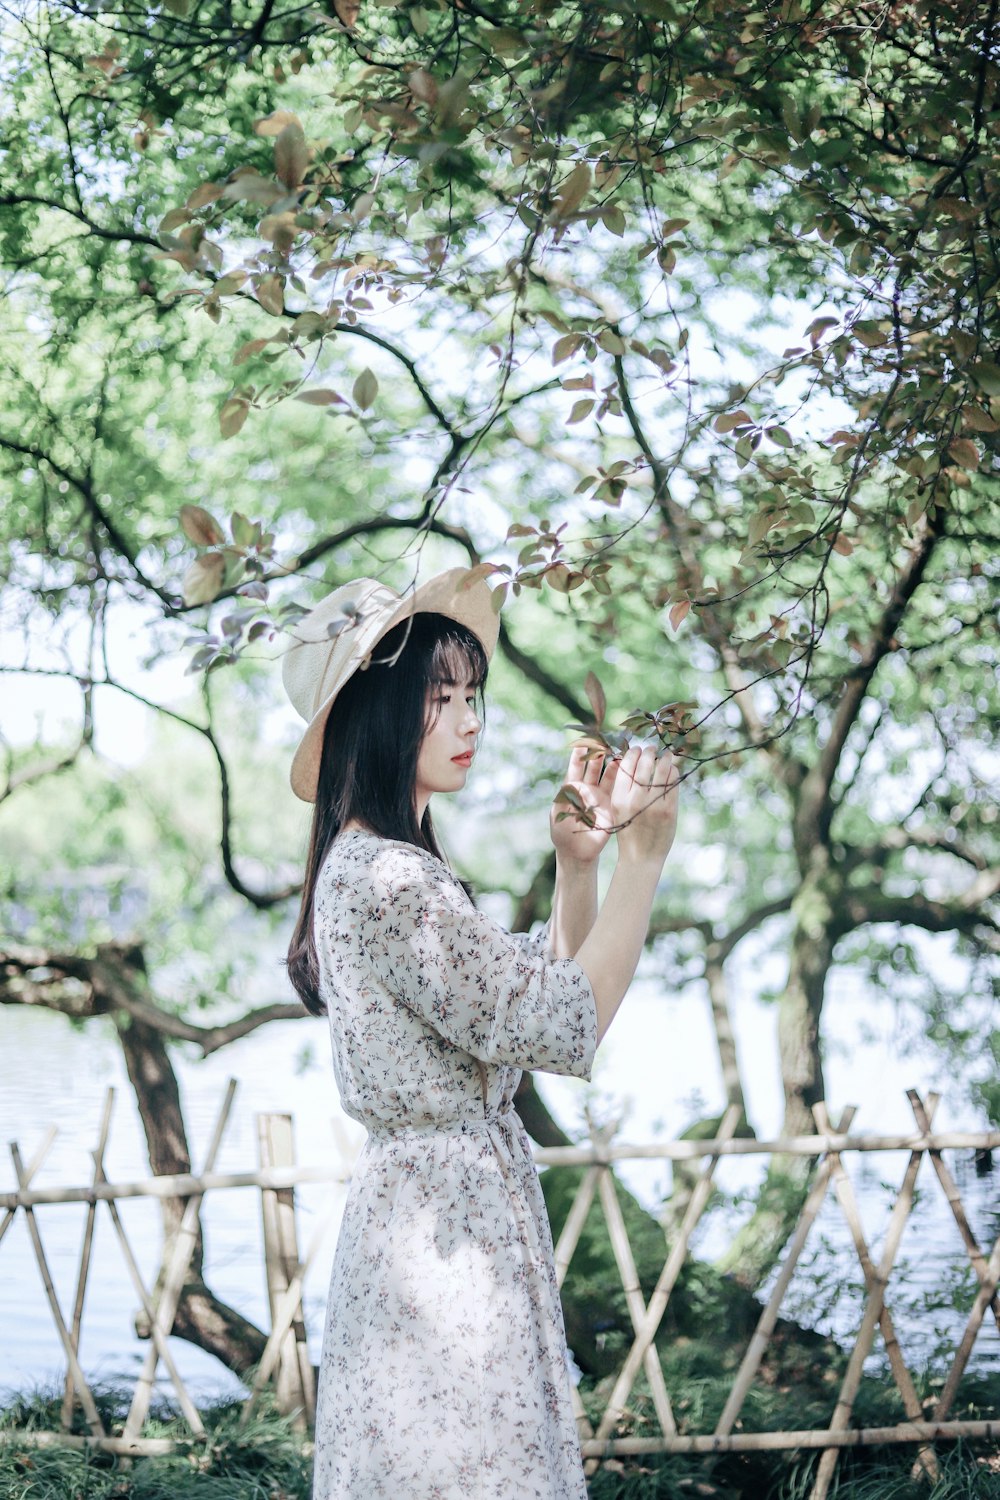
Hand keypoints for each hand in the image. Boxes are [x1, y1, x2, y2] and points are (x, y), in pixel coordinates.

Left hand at [549, 741, 619, 864]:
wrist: (576, 851)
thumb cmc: (562, 832)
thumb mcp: (560, 812)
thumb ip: (568, 797)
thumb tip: (579, 784)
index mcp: (572, 789)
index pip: (576, 767)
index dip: (579, 755)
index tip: (582, 741)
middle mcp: (588, 790)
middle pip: (594, 768)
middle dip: (598, 754)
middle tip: (604, 742)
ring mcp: (600, 797)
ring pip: (608, 776)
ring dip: (612, 764)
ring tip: (618, 752)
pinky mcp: (611, 806)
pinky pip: (617, 791)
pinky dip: (622, 779)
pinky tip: (627, 768)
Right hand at [611, 744, 678, 867]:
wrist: (641, 857)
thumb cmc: (628, 831)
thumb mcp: (617, 809)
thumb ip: (623, 788)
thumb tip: (632, 762)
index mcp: (619, 798)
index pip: (625, 766)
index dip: (632, 753)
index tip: (636, 749)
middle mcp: (635, 800)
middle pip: (643, 765)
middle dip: (648, 752)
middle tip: (651, 748)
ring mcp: (654, 805)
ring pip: (661, 771)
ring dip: (664, 758)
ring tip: (666, 754)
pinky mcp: (669, 810)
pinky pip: (673, 784)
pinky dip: (673, 772)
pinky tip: (673, 769)